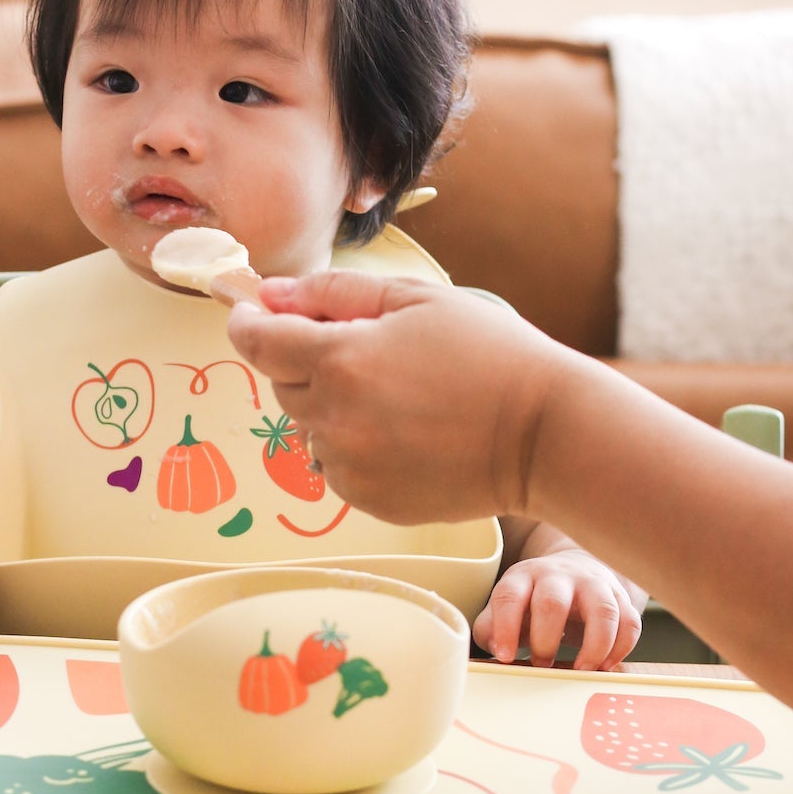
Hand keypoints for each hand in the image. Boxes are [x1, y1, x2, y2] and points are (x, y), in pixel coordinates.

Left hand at [227, 271, 572, 524]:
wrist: (543, 435)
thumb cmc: (489, 355)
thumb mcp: (416, 300)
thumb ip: (334, 293)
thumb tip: (272, 295)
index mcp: (341, 360)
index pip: (258, 342)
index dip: (248, 323)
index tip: (253, 314)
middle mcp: (334, 418)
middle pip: (282, 384)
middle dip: (304, 361)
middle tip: (363, 350)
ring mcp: (349, 466)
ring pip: (310, 429)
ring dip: (332, 407)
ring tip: (398, 396)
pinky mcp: (369, 501)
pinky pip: (338, 466)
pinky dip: (356, 446)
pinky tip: (406, 432)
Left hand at [475, 553, 642, 668]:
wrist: (575, 570)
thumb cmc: (534, 600)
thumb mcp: (509, 607)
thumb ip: (491, 628)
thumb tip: (496, 650)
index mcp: (524, 577)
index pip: (509, 597)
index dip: (505, 628)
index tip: (506, 657)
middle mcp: (559, 575)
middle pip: (553, 602)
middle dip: (545, 640)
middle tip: (542, 665)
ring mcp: (594, 584)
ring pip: (602, 610)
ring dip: (593, 646)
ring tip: (581, 670)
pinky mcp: (620, 598)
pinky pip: (629, 623)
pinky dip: (620, 649)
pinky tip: (604, 666)